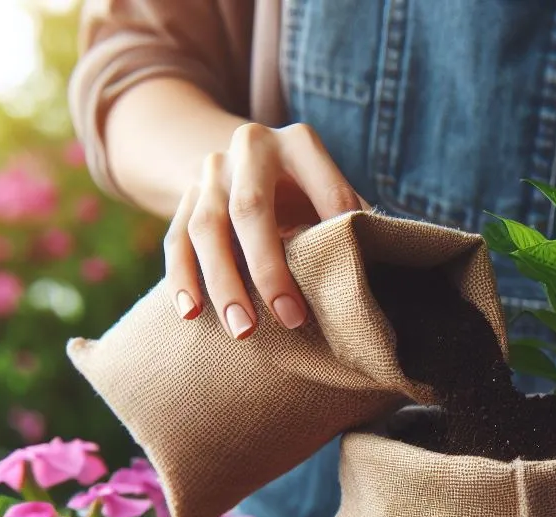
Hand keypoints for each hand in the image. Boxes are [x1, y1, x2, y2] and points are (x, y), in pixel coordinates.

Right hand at [164, 122, 366, 338]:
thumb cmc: (311, 196)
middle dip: (269, 270)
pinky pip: (176, 239)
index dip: (332, 238)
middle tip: (289, 320)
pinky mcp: (184, 196)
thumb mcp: (335, 199)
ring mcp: (210, 172)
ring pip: (206, 228)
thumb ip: (355, 227)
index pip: (323, 193)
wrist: (247, 160)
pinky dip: (182, 279)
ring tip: (243, 332)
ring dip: (223, 284)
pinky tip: (191, 314)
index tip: (341, 286)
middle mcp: (249, 147)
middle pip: (250, 209)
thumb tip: (380, 278)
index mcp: (300, 145)